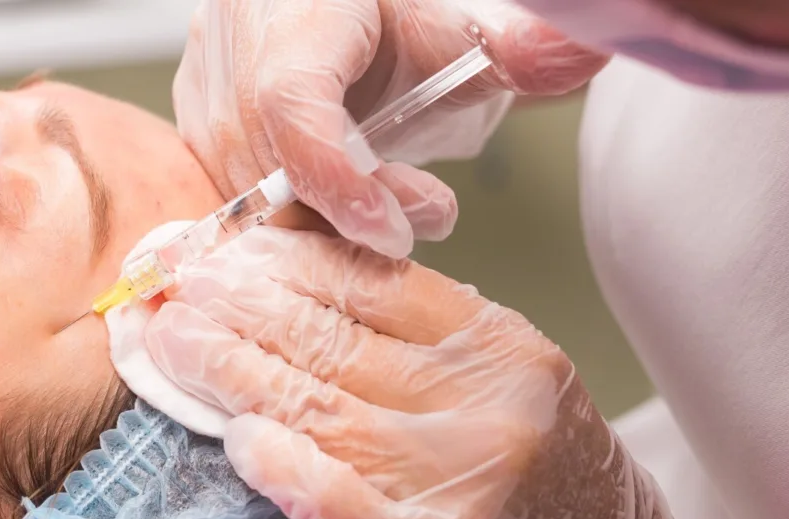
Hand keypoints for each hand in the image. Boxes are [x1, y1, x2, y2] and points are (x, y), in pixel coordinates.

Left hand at [143, 228, 731, 518]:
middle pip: (338, 337)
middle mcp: (487, 404)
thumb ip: (435, 350)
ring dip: (233, 371)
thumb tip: (320, 301)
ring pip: (321, 405)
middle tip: (181, 283)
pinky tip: (236, 439)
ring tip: (174, 342)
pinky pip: (331, 494)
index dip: (294, 260)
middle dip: (244, 304)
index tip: (235, 247)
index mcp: (507, 351)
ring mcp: (458, 479)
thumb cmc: (558, 497)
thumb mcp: (515, 396)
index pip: (380, 283)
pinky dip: (278, 463)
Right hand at [173, 0, 607, 257]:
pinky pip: (235, 191)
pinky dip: (293, 215)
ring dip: (322, 221)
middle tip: (421, 216)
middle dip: (347, 212)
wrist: (357, 12)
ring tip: (388, 210)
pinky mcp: (202, 118)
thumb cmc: (405, 18)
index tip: (395, 227)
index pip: (290, 102)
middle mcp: (235, 36)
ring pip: (248, 188)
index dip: (337, 176)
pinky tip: (342, 210)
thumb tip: (586, 53)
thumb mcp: (468, 29)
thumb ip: (526, 47)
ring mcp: (207, 81)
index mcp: (296, 1)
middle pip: (270, 160)